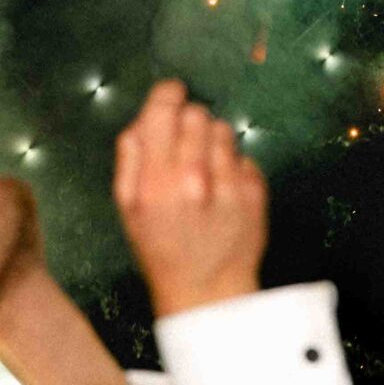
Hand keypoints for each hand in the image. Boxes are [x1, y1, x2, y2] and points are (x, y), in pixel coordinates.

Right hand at [113, 80, 268, 317]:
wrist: (206, 290)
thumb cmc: (162, 247)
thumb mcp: (128, 207)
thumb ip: (130, 158)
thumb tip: (142, 119)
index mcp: (154, 181)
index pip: (164, 110)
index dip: (168, 94)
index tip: (172, 93)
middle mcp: (192, 179)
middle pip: (197, 114)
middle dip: (190, 124)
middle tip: (186, 149)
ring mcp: (227, 186)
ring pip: (224, 130)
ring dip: (214, 144)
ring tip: (206, 173)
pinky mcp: (255, 193)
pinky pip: (244, 156)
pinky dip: (234, 168)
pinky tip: (224, 193)